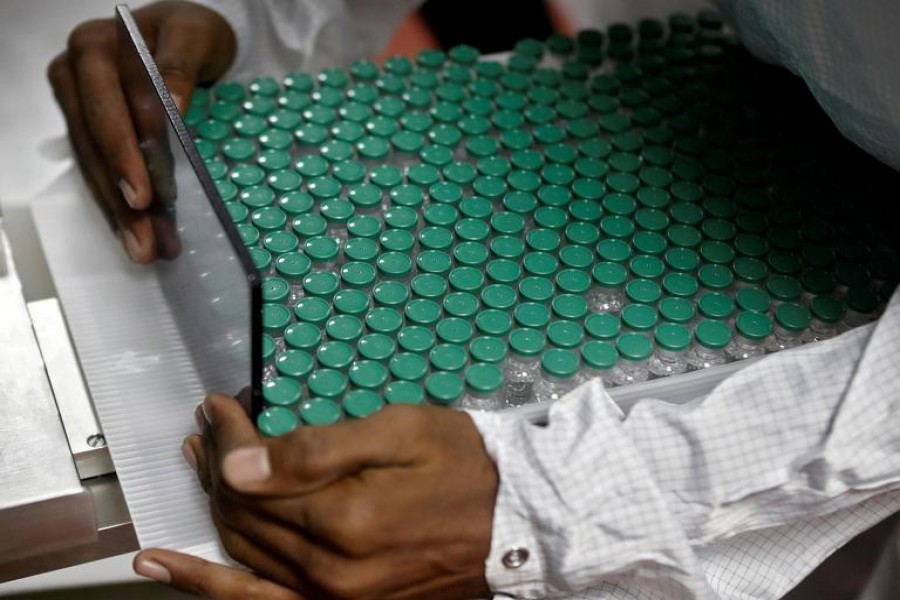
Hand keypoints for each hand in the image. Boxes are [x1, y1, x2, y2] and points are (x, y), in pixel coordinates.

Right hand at [48, 1, 235, 262]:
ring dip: (120, 213)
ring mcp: (80, 106)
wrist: (188, 35)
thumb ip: (180, 65)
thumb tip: (170, 105)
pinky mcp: (91, 130)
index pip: (108, 110)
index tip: (145, 195)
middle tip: (144, 240)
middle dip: (122, 198)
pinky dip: (120, 206)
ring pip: (95, 167)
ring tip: (144, 250)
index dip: (124, 156)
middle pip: (96, 147)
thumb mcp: (195, 36)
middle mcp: (78, 77)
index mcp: (96, 49)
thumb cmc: (192, 33)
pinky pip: (101, 171)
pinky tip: (137, 235)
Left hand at [135, 394, 498, 599]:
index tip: (219, 405)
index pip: (253, 474)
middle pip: (242, 512)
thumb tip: (239, 463)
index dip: (228, 435)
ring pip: (242, 551)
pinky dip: (207, 584)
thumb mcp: (400, 433)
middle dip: (216, 462)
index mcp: (343, 519)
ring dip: (210, 506)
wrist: (514, 521)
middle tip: (208, 427)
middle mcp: (328, 571)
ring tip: (193, 466)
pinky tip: (165, 567)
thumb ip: (317, 449)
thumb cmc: (462, 465)